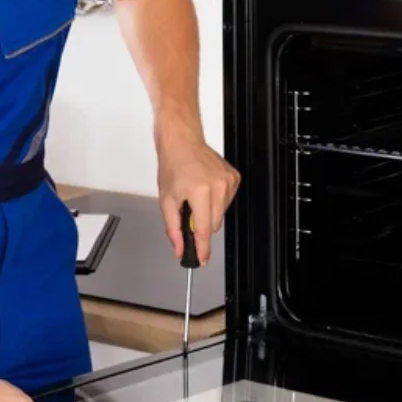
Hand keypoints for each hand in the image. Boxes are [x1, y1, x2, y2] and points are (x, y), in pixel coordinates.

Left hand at [155, 118, 239, 265]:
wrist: (182, 141)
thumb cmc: (173, 164)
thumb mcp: (167, 200)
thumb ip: (173, 228)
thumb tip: (180, 248)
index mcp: (200, 191)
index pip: (205, 229)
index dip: (202, 248)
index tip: (202, 260)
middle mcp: (218, 186)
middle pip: (214, 224)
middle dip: (201, 225)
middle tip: (188, 211)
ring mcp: (228, 181)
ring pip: (221, 214)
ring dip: (208, 212)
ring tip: (195, 194)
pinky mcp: (234, 177)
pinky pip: (227, 201)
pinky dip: (216, 200)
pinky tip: (205, 188)